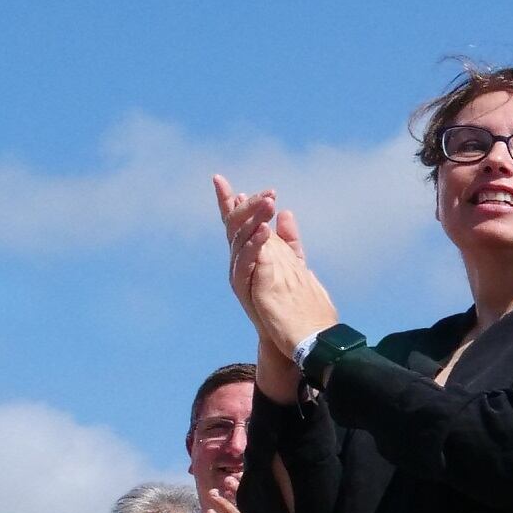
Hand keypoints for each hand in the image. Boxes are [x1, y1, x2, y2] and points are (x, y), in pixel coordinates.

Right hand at [213, 175, 338, 354]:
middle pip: (235, 226)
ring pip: (239, 240)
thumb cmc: (290, 300)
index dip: (227, 200)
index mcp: (248, 252)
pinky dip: (255, 244)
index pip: (235, 221)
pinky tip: (265, 230)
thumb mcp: (293, 263)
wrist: (291, 334)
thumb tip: (286, 213)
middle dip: (249, 206)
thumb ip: (289, 239)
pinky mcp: (244, 287)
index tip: (219, 179)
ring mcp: (239, 273)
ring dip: (253, 219)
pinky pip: (246, 261)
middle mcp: (238, 260)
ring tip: (268, 203)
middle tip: (268, 194)